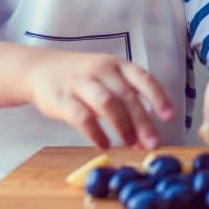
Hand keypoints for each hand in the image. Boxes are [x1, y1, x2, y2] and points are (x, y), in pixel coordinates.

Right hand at [26, 51, 174, 149]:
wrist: (38, 69)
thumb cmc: (81, 78)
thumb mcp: (107, 78)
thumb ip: (126, 101)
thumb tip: (147, 135)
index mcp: (117, 65)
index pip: (143, 78)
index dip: (158, 97)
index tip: (170, 117)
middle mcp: (101, 70)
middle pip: (127, 96)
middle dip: (143, 122)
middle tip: (153, 144)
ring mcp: (80, 82)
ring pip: (107, 103)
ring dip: (122, 126)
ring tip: (130, 144)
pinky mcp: (61, 98)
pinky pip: (81, 117)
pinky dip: (95, 133)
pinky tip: (103, 144)